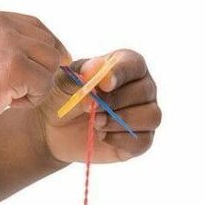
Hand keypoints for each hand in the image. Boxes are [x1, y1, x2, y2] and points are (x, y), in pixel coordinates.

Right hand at [0, 9, 71, 145]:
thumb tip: (55, 55)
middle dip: (40, 70)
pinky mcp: (13, 66)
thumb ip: (6, 45)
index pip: (35, 25)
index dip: (46, 49)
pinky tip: (4, 103)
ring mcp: (7, 42)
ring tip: (7, 96)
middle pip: (48, 43)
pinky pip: (45, 84)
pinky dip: (31, 100)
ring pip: (51, 63)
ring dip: (37, 85)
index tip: (43, 71)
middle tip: (13, 90)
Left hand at [33, 49, 160, 163]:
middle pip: (145, 91)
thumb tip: (96, 73)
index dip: (121, 73)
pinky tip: (101, 135)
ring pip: (151, 116)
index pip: (134, 63)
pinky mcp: (140, 139)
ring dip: (121, 120)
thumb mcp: (64, 81)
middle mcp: (142, 88)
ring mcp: (144, 114)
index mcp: (125, 65)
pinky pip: (143, 141)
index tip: (104, 84)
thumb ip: (80, 75)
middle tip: (90, 106)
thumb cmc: (63, 94)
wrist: (54, 126)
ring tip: (95, 121)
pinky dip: (120, 139)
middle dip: (116, 100)